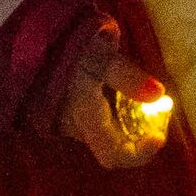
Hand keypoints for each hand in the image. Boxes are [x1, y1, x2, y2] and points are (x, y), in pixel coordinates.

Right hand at [57, 27, 171, 168]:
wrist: (34, 39)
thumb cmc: (66, 47)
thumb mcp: (99, 56)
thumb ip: (127, 77)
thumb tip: (159, 95)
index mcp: (83, 119)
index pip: (113, 156)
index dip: (139, 154)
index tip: (159, 136)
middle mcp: (79, 128)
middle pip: (117, 149)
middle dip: (143, 136)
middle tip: (162, 113)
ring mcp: (76, 122)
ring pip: (112, 136)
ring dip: (135, 126)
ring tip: (151, 104)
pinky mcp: (76, 112)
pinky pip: (105, 123)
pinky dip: (124, 116)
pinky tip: (131, 96)